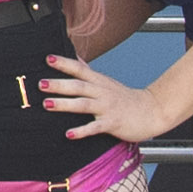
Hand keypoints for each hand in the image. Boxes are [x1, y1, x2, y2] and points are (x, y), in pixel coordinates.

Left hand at [45, 52, 188, 147]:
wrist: (153, 111)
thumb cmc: (126, 98)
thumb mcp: (106, 81)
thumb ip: (88, 71)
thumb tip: (73, 57)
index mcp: (99, 82)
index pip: (79, 69)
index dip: (64, 63)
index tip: (48, 58)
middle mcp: (102, 92)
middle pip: (78, 86)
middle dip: (59, 84)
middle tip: (40, 83)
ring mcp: (107, 107)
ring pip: (83, 104)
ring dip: (64, 104)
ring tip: (47, 104)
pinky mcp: (113, 123)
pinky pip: (95, 127)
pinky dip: (82, 131)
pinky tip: (68, 134)